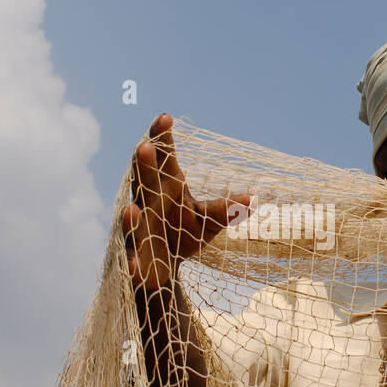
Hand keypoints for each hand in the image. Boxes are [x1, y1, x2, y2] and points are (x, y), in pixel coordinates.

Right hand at [122, 114, 253, 288]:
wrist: (164, 269)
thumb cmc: (186, 233)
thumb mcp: (210, 220)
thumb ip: (228, 209)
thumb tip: (254, 199)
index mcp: (167, 186)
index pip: (163, 158)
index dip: (161, 138)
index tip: (165, 117)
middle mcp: (148, 203)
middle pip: (144, 182)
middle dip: (144, 167)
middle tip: (145, 146)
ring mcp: (138, 230)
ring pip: (133, 221)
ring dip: (131, 217)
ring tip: (132, 209)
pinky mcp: (135, 259)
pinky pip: (132, 260)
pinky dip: (131, 263)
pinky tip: (132, 266)